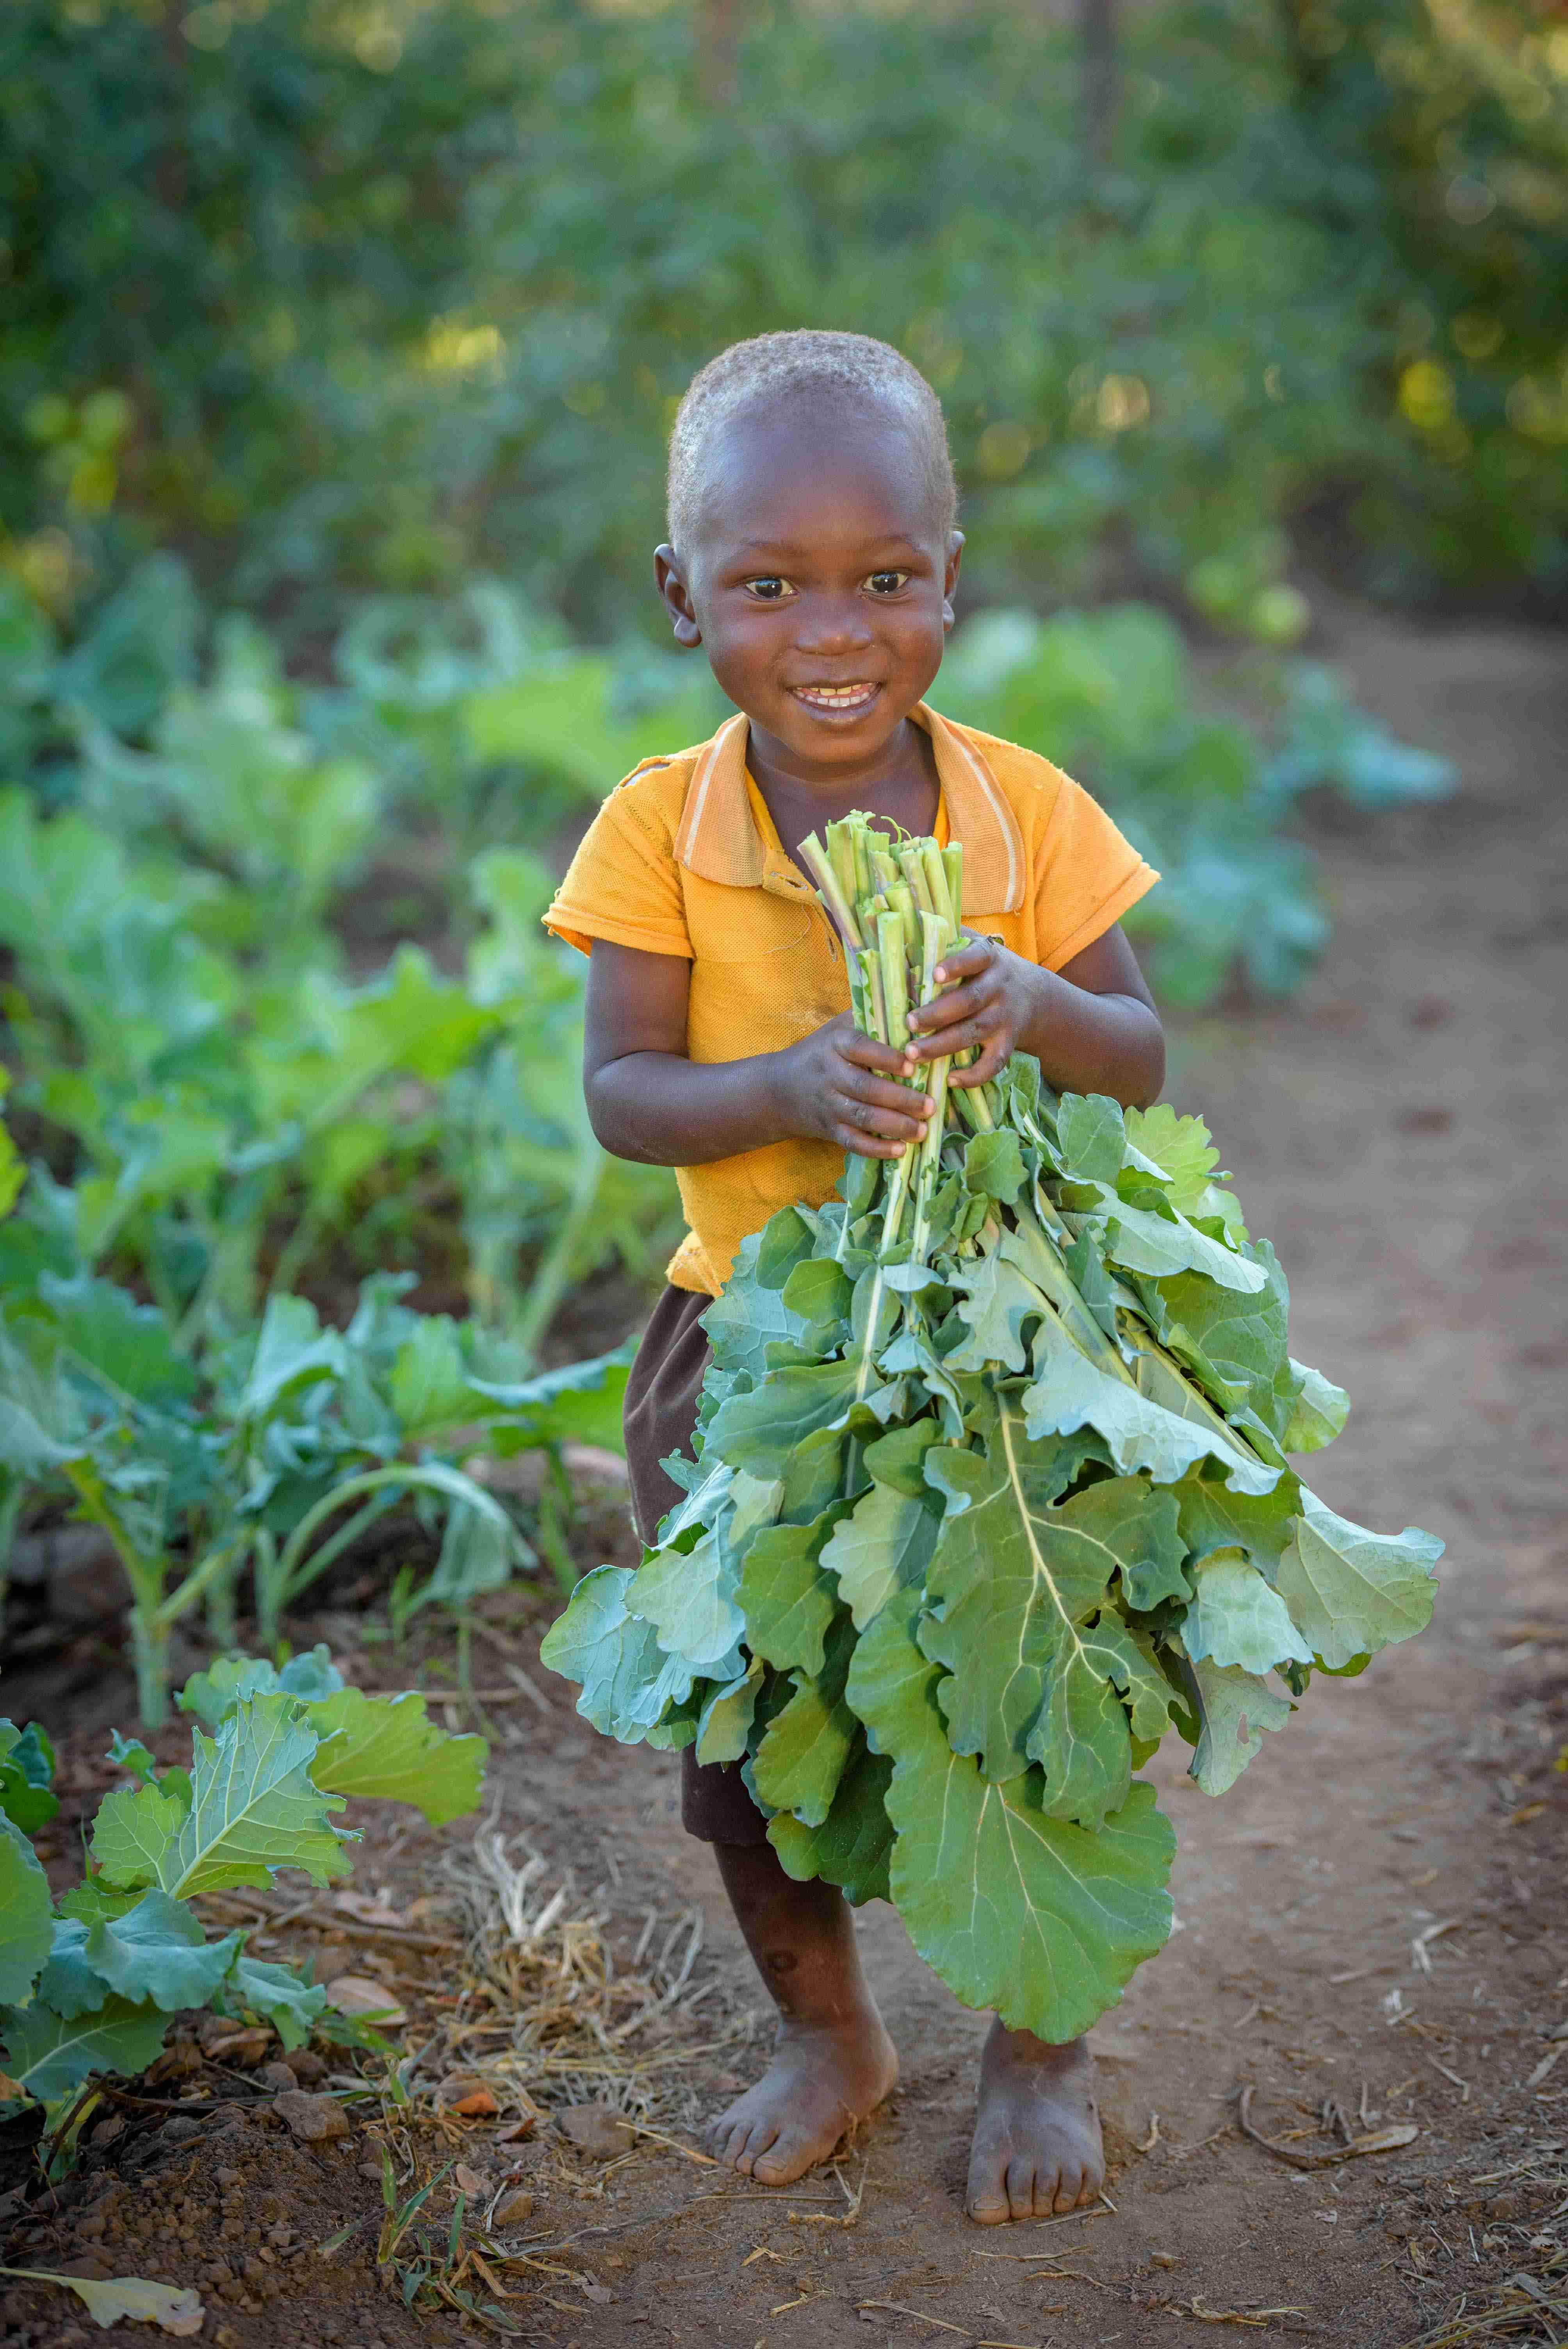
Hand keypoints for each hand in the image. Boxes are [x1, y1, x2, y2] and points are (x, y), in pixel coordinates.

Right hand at [770, 1011, 933, 1158]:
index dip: (885, 1057)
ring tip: (922, 1130)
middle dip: (899, 1099)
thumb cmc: (824, 1051)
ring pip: (861, 1117)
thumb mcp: (842, 1025)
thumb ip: (877, 1011)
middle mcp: (830, 1074)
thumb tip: (921, 984)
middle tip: (929, 1105)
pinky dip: (876, 1149)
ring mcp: (828, 1104)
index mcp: (836, 1044)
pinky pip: (852, 1142)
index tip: (912, 1064)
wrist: (780, 1089)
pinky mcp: (829, 1129)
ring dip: (893, 1126)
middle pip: (864, 1088)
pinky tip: (899, 1151)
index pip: (860, 1048)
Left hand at [906, 930, 1043, 1086]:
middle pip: (969, 1001)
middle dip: (937, 1014)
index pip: (975, 958)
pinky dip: (973, 1075)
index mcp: (988, 958)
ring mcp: (1006, 1018)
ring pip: (975, 1033)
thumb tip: (888, 922)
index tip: (934, 975)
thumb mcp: (972, 948)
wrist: (1033, 996)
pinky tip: (948, 1080)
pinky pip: (994, 1064)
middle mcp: (999, 987)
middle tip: (908, 1023)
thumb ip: (941, 939)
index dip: (956, 966)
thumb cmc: (983, 970)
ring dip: (943, 1046)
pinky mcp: (1009, 1044)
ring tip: (912, 1054)